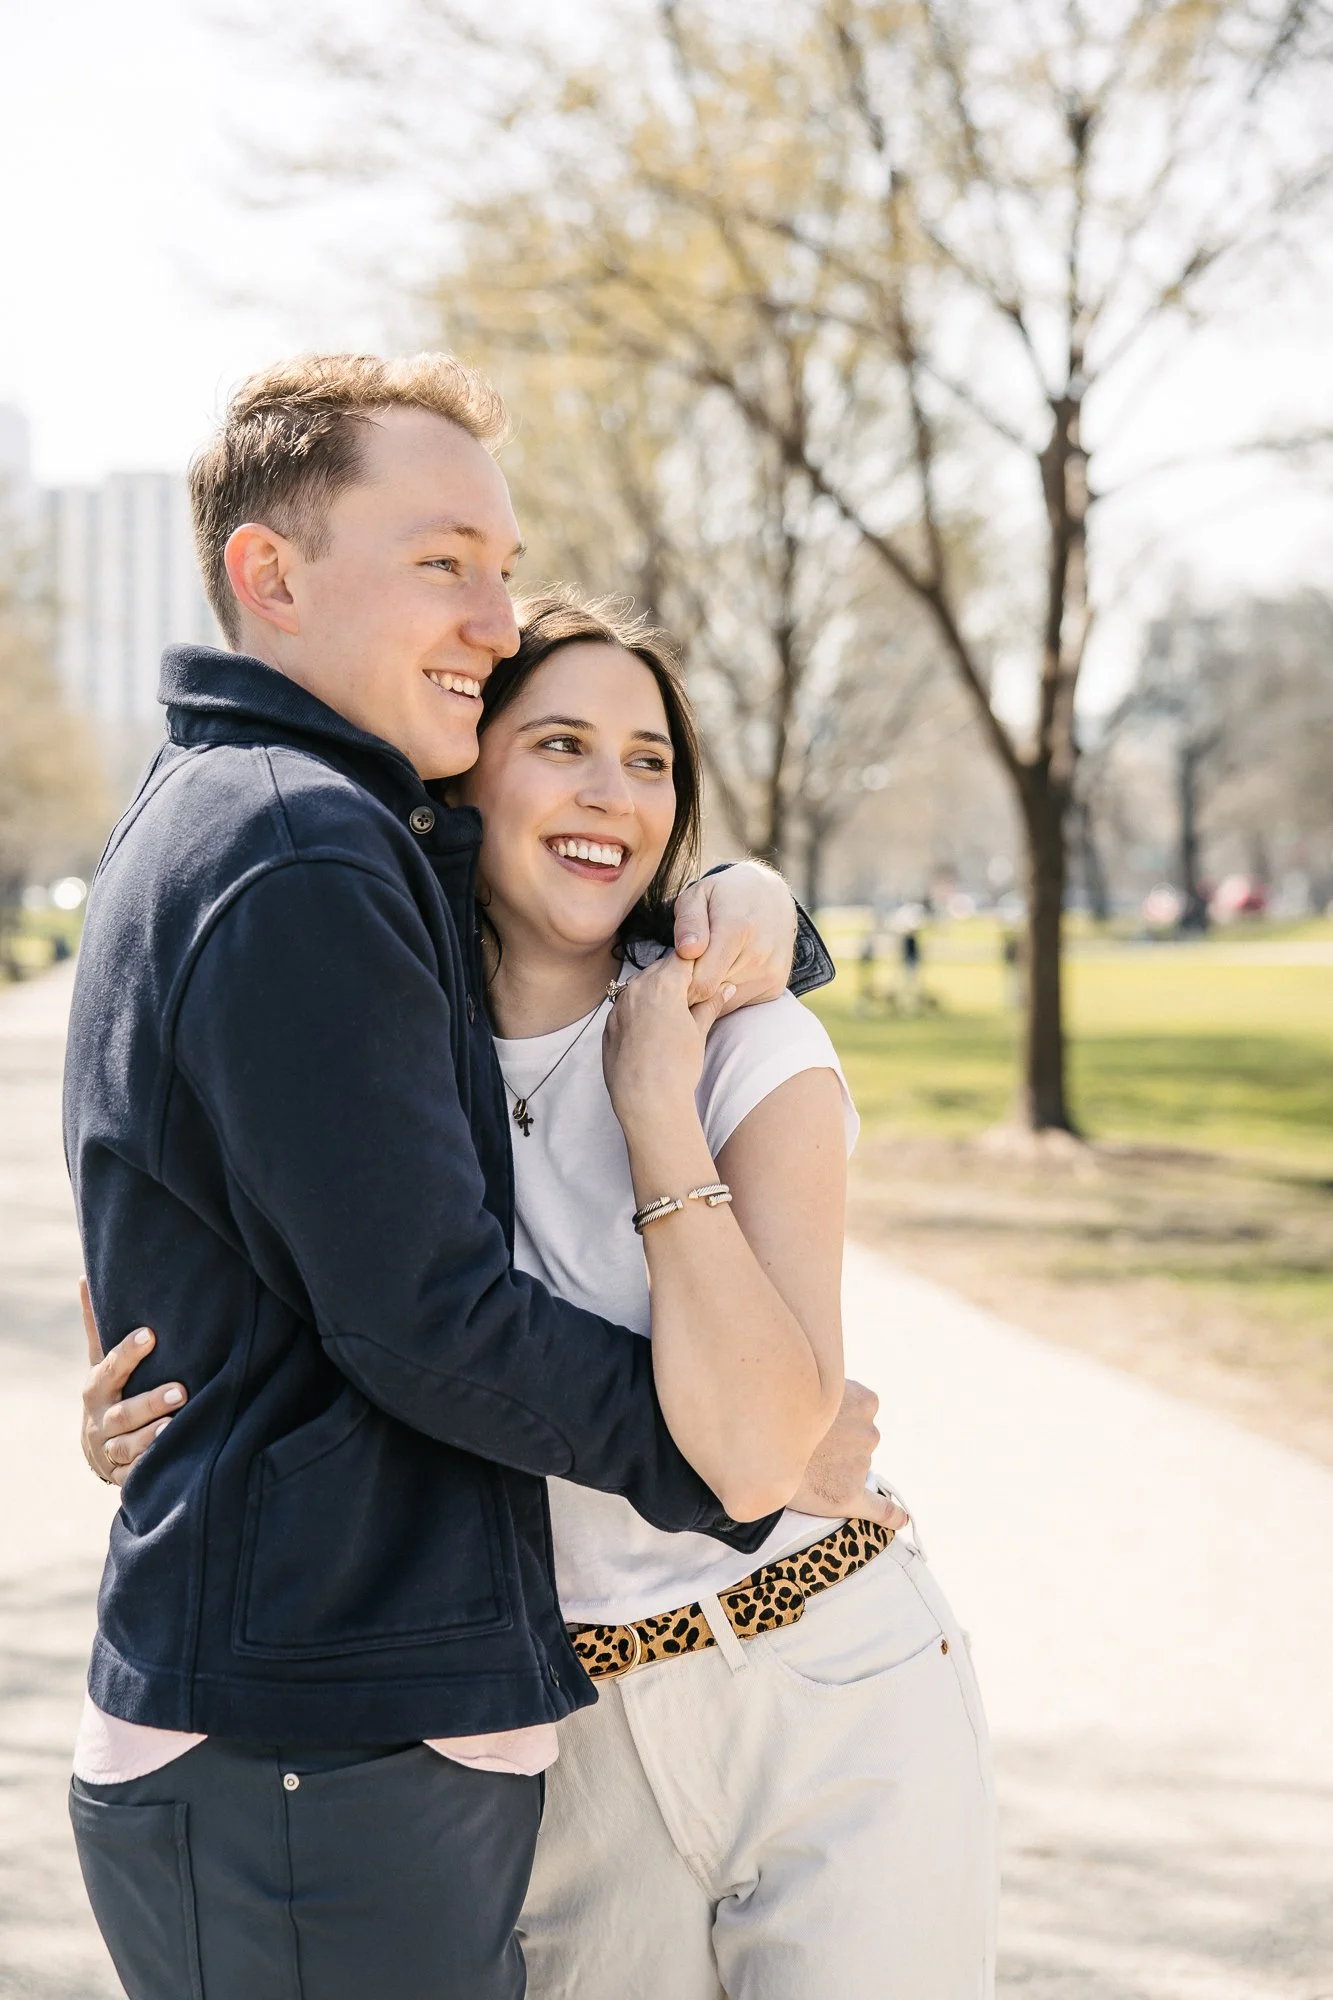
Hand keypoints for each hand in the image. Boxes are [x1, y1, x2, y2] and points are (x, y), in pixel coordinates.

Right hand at [79, 1278, 186, 1486]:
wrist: (98, 1447)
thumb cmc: (110, 1392)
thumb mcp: (101, 1361)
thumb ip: (97, 1324)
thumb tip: (86, 1276)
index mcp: (98, 1388)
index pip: (111, 1368)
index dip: (129, 1353)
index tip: (152, 1334)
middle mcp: (102, 1421)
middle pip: (124, 1413)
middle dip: (151, 1402)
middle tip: (182, 1390)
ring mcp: (111, 1451)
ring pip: (129, 1447)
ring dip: (152, 1438)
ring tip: (176, 1426)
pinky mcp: (125, 1475)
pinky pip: (137, 1476)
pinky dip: (151, 1469)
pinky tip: (173, 1460)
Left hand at [602, 951, 721, 1134]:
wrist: (646, 1101)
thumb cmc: (677, 1067)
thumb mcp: (698, 1032)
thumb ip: (710, 1005)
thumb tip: (725, 988)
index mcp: (662, 983)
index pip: (684, 958)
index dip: (697, 966)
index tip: (706, 977)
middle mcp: (636, 988)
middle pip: (660, 969)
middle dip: (676, 978)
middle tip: (693, 996)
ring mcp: (619, 1006)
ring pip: (640, 986)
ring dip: (656, 992)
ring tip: (673, 1015)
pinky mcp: (609, 1025)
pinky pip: (626, 1007)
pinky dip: (640, 1010)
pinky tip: (653, 1030)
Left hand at [673, 863, 796, 1017]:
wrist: (771, 896)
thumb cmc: (725, 895)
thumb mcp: (698, 894)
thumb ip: (688, 921)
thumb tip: (687, 951)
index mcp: (737, 929)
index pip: (701, 982)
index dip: (680, 982)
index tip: (671, 971)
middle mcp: (759, 955)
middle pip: (711, 994)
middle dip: (692, 986)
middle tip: (686, 966)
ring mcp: (771, 973)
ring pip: (724, 1003)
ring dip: (709, 992)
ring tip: (707, 966)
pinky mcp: (775, 986)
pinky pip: (739, 1003)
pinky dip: (726, 994)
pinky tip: (724, 971)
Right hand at [786, 1379, 906, 1530]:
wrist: (759, 1446)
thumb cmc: (776, 1409)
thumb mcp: (806, 1378)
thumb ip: (824, 1387)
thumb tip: (822, 1387)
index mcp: (865, 1401)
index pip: (860, 1409)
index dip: (838, 1416)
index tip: (817, 1420)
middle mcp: (869, 1433)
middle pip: (858, 1439)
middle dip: (838, 1442)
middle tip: (803, 1443)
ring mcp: (862, 1464)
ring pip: (854, 1466)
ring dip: (835, 1466)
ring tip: (800, 1463)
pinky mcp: (850, 1495)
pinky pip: (879, 1508)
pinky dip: (891, 1515)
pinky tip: (901, 1519)